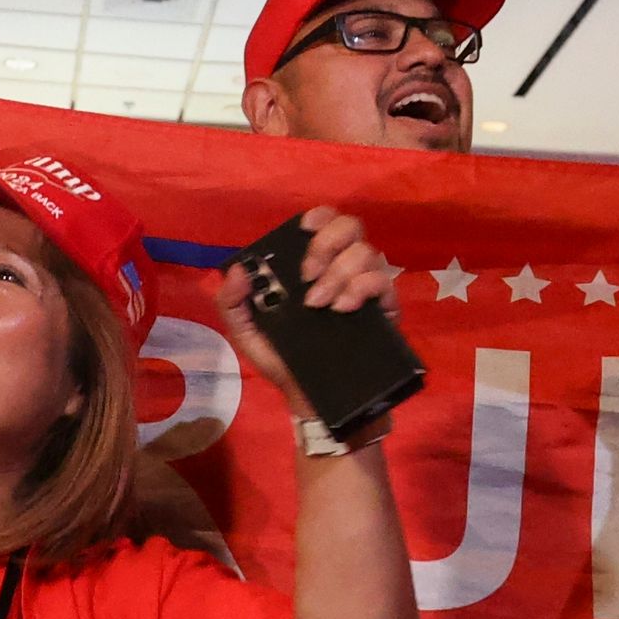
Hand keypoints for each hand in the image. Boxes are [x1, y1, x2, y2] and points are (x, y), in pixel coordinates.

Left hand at [216, 210, 399, 418]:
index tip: (304, 230)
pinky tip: (343, 309)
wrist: (311, 401)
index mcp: (311, 265)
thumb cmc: (282, 361)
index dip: (318, 217)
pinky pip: (384, 281)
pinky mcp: (385, 309)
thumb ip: (232, 302)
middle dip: (327, 243)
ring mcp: (366, 287)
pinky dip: (361, 288)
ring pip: (367, 252)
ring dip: (339, 273)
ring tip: (320, 305)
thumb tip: (238, 269)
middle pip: (351, 226)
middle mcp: (342, 268)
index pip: (324, 221)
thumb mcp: (247, 333)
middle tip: (307, 275)